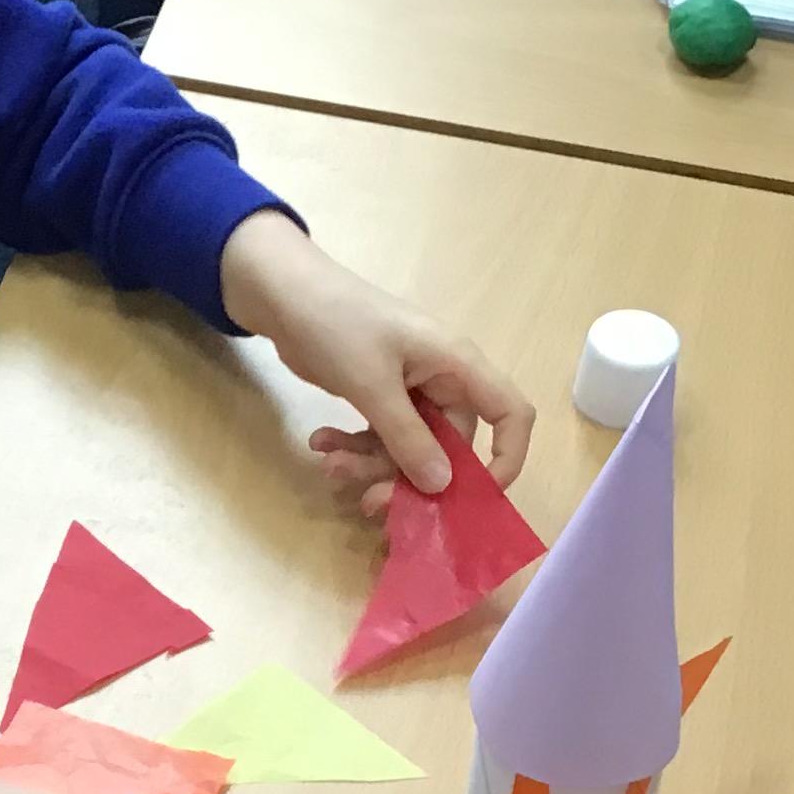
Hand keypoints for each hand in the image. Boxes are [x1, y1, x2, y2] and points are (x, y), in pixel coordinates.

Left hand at [218, 211, 532, 520]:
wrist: (283, 293)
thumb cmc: (337, 325)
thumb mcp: (372, 385)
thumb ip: (408, 438)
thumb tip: (442, 487)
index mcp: (457, 366)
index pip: (510, 414)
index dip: (506, 458)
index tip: (474, 499)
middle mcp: (442, 379)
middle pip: (447, 446)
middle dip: (407, 475)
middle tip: (368, 500)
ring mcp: (409, 388)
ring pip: (408, 447)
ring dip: (370, 463)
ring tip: (328, 464)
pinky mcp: (378, 394)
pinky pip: (380, 434)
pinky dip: (353, 445)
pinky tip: (321, 443)